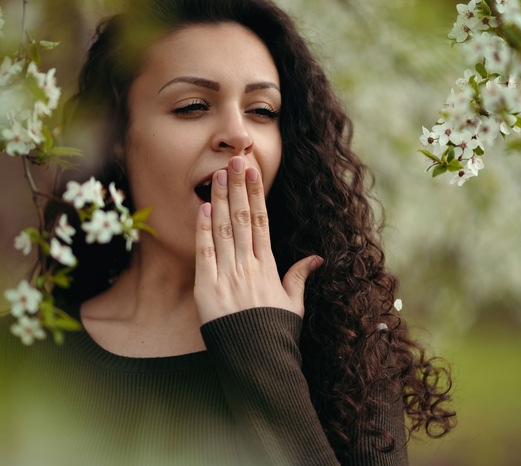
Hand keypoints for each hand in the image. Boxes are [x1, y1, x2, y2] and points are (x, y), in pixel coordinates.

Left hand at [194, 156, 322, 323]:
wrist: (257, 360)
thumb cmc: (275, 332)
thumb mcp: (294, 304)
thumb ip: (300, 277)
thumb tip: (317, 259)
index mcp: (268, 267)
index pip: (262, 222)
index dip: (257, 195)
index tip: (253, 173)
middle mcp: (248, 265)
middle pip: (243, 218)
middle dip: (238, 187)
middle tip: (234, 160)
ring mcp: (227, 275)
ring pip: (224, 229)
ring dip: (220, 200)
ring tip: (216, 174)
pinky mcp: (206, 288)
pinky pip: (204, 253)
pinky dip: (203, 230)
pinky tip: (203, 208)